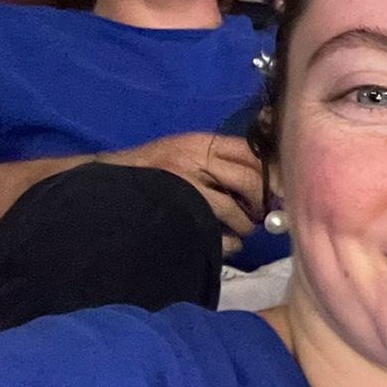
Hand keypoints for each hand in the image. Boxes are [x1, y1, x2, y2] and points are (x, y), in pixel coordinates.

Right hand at [102, 131, 265, 255]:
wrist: (103, 185)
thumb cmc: (150, 169)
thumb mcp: (184, 151)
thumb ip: (221, 158)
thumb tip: (269, 176)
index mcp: (200, 143)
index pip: (251, 152)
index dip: (273, 172)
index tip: (283, 189)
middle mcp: (193, 161)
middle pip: (250, 181)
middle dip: (263, 202)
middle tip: (264, 214)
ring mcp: (182, 188)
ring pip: (234, 210)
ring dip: (245, 225)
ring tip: (242, 229)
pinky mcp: (174, 215)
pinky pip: (215, 234)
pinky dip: (227, 243)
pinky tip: (225, 243)